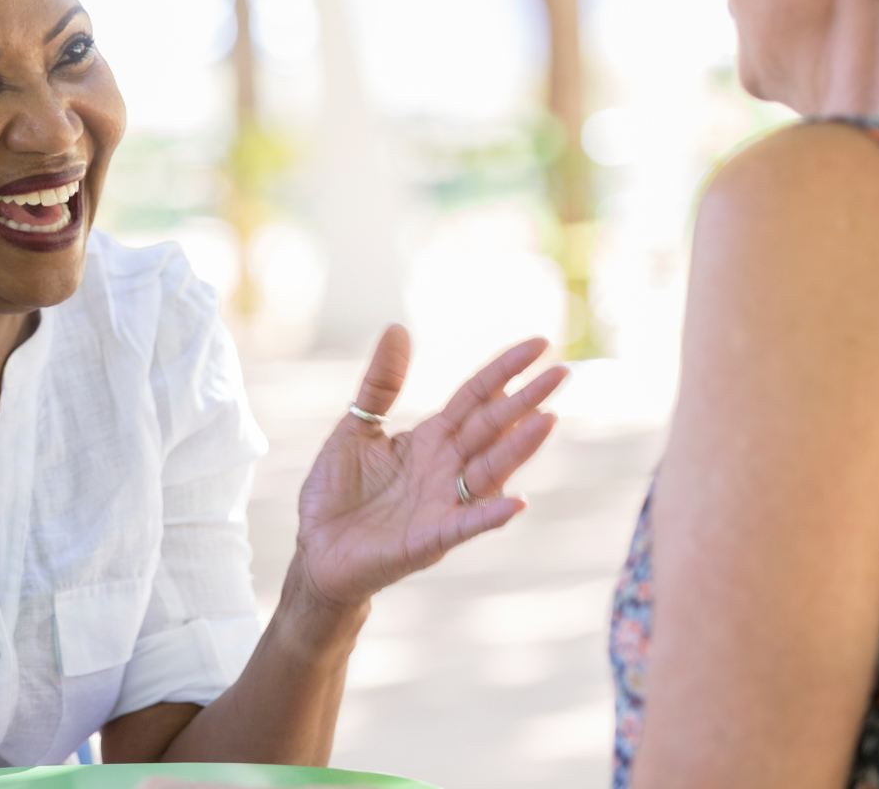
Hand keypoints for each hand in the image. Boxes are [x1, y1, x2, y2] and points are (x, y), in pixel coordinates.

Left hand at [295, 326, 566, 609]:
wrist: (317, 550)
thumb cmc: (337, 491)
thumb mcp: (356, 427)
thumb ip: (380, 383)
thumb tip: (398, 328)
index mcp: (431, 438)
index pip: (476, 396)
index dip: (504, 370)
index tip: (539, 343)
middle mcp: (446, 467)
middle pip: (491, 427)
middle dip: (525, 401)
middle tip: (562, 373)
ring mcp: (443, 503)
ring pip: (489, 470)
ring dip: (519, 449)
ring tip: (548, 420)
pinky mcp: (430, 539)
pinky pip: (466, 524)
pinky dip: (490, 515)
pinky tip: (517, 502)